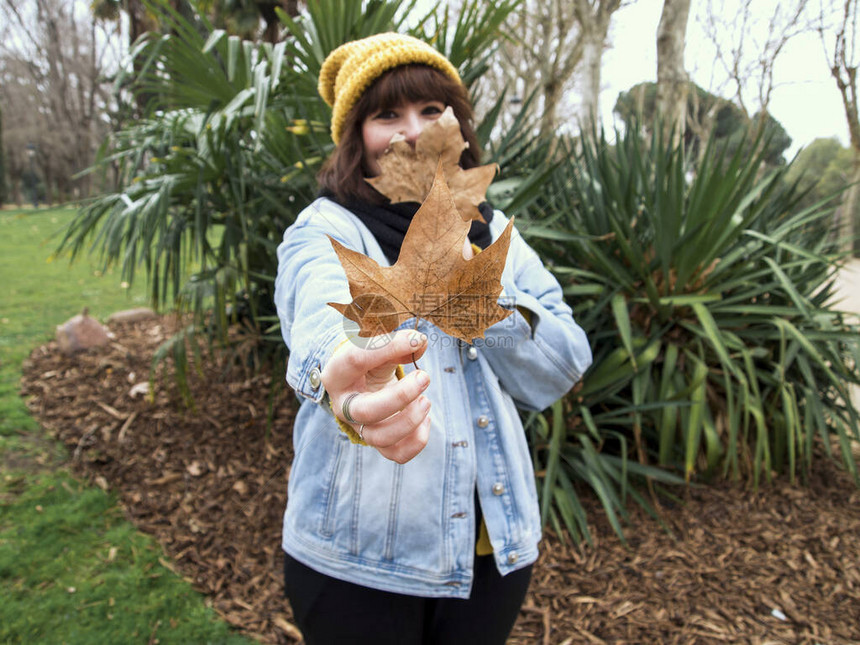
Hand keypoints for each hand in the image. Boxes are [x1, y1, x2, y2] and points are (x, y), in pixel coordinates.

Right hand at [322, 329, 430, 462]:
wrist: (362, 382)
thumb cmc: (370, 359)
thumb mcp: (377, 345)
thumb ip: (396, 342)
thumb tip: (419, 343)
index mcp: (337, 375)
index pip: (355, 360)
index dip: (388, 347)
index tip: (415, 340)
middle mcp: (343, 406)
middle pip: (366, 411)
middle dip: (401, 396)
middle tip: (424, 377)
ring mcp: (359, 427)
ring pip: (380, 438)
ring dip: (410, 421)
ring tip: (426, 400)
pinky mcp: (378, 441)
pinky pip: (396, 453)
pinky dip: (417, 440)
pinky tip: (425, 419)